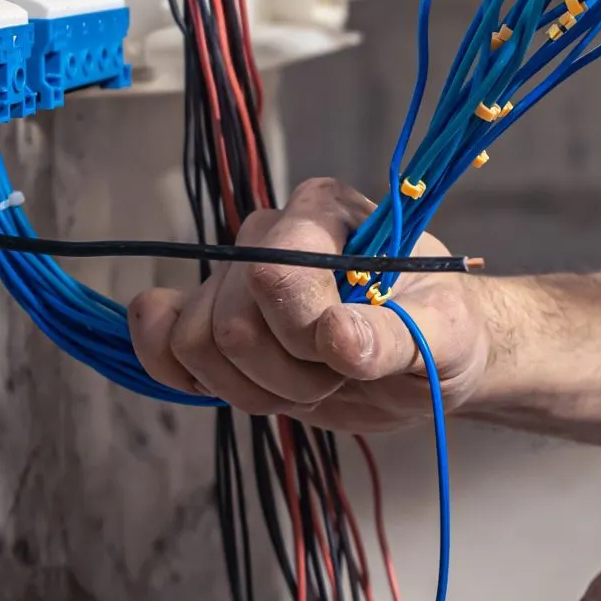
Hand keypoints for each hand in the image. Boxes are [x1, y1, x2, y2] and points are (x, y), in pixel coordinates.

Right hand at [127, 176, 500, 422]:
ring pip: (194, 343)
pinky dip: (185, 376)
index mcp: (326, 213)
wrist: (428, 362)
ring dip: (255, 388)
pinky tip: (240, 385)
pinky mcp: (214, 323)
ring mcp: (236, 281)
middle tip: (338, 375)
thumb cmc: (442, 332)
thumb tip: (336, 336)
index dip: (301, 330)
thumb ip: (394, 336)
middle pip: (230, 320)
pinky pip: (158, 342)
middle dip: (287, 372)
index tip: (345, 349)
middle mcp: (270, 236)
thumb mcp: (442, 336)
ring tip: (312, 381)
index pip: (274, 271)